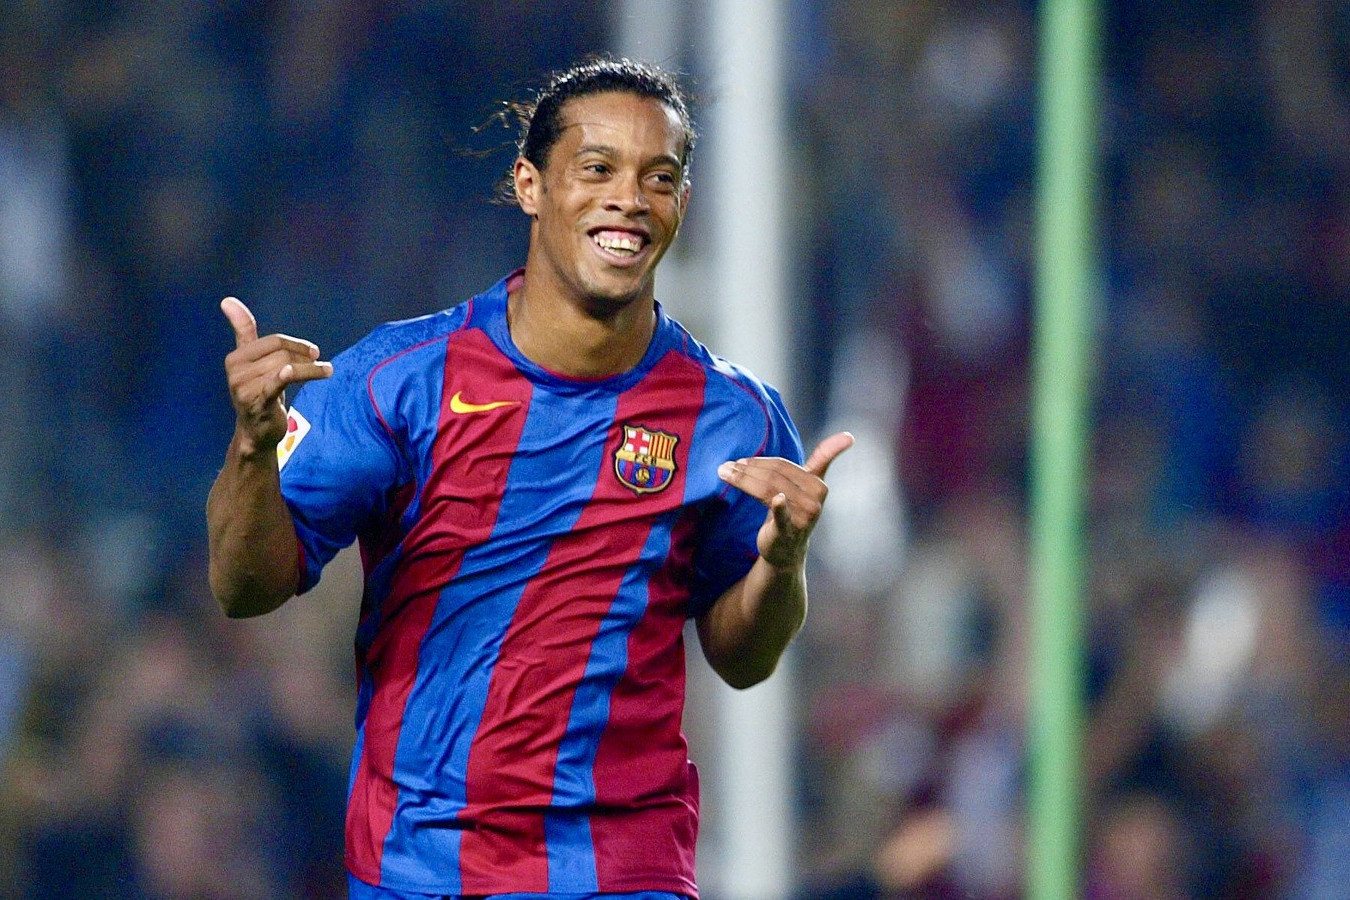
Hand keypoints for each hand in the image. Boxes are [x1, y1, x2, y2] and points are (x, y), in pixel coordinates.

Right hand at [220, 296, 331, 455]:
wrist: (256, 433)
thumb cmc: (258, 393)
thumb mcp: (252, 362)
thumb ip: (243, 332)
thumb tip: (228, 300)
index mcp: (235, 358)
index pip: (274, 341)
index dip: (296, 344)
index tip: (313, 352)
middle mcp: (235, 371)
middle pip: (281, 353)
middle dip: (305, 358)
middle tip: (321, 366)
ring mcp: (244, 387)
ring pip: (286, 366)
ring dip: (312, 369)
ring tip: (326, 372)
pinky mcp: (257, 402)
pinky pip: (277, 381)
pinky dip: (291, 374)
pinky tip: (302, 372)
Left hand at [717, 431, 854, 569]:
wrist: (786, 550)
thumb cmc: (795, 511)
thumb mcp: (809, 484)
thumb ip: (825, 458)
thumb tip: (849, 435)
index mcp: (818, 485)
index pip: (783, 465)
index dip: (761, 462)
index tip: (741, 461)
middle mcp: (814, 499)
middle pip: (773, 476)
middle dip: (747, 470)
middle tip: (726, 468)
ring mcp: (803, 516)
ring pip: (768, 489)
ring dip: (743, 480)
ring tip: (724, 474)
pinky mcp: (789, 530)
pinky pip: (783, 515)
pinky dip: (781, 506)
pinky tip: (778, 500)